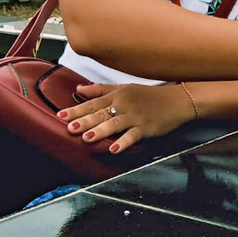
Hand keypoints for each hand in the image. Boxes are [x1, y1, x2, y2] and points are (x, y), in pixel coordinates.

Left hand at [58, 82, 195, 152]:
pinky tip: (114, 149)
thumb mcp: (124, 88)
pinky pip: (133, 135)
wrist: (176, 100)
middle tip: (70, 127)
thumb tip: (79, 89)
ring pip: (115, 123)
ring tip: (87, 138)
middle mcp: (124, 104)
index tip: (61, 115)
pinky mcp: (146, 127)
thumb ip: (100, 90)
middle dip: (85, 121)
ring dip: (101, 131)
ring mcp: (135, 116)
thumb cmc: (149, 95)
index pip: (93, 102)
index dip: (77, 109)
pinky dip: (123, 142)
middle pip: (102, 113)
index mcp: (117, 95)